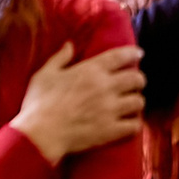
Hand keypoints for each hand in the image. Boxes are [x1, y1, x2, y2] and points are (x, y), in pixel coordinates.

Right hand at [10, 41, 145, 162]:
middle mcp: (105, 87)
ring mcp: (110, 109)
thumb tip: (69, 45)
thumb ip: (60, 58)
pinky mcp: (110, 130)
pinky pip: (134, 126)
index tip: (139, 53)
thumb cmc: (39, 103)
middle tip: (135, 83)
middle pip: (136, 78)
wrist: (40, 134)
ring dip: (136, 102)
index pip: (120, 56)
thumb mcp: (45, 74)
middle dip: (139, 80)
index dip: (133, 53)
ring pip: (138, 101)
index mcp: (91, 70)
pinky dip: (134, 124)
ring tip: (132, 104)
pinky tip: (130, 124)